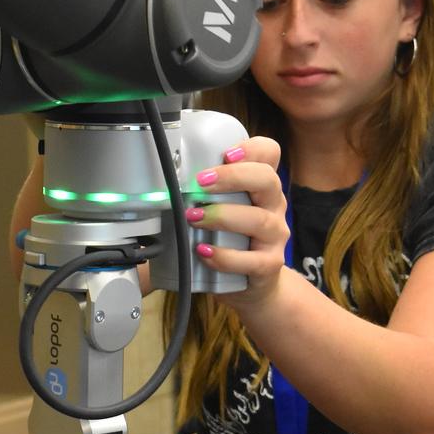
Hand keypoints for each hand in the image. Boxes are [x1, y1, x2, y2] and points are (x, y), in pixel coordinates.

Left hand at [185, 136, 289, 312]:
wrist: (250, 285)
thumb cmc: (230, 241)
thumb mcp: (220, 210)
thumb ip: (202, 194)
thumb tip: (159, 182)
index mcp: (261, 186)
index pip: (270, 153)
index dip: (252, 148)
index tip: (225, 153)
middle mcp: (273, 206)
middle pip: (267, 179)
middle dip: (232, 176)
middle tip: (202, 182)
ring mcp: (274, 236)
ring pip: (259, 220)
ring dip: (222, 216)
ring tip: (194, 218)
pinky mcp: (269, 264)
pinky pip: (252, 260)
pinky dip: (225, 257)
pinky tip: (205, 252)